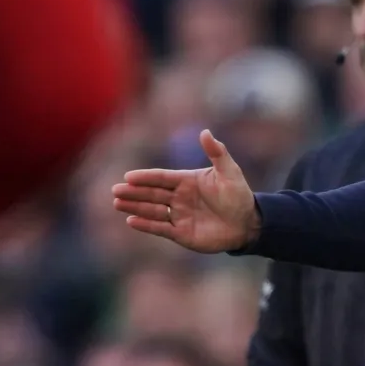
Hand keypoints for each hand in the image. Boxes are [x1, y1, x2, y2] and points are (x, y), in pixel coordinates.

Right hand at [112, 130, 258, 252]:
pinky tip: (131, 221)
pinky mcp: (181, 233)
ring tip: (117, 203)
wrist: (248, 224)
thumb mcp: (230, 173)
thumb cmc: (239, 196)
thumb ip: (218, 153)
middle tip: (116, 190)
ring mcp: (178, 215)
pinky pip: (160, 228)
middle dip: (133, 192)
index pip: (161, 177)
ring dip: (135, 207)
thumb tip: (205, 132)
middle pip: (151, 193)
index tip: (129, 176)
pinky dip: (146, 225)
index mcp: (186, 181)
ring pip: (152, 210)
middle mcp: (178, 197)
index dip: (145, 177)